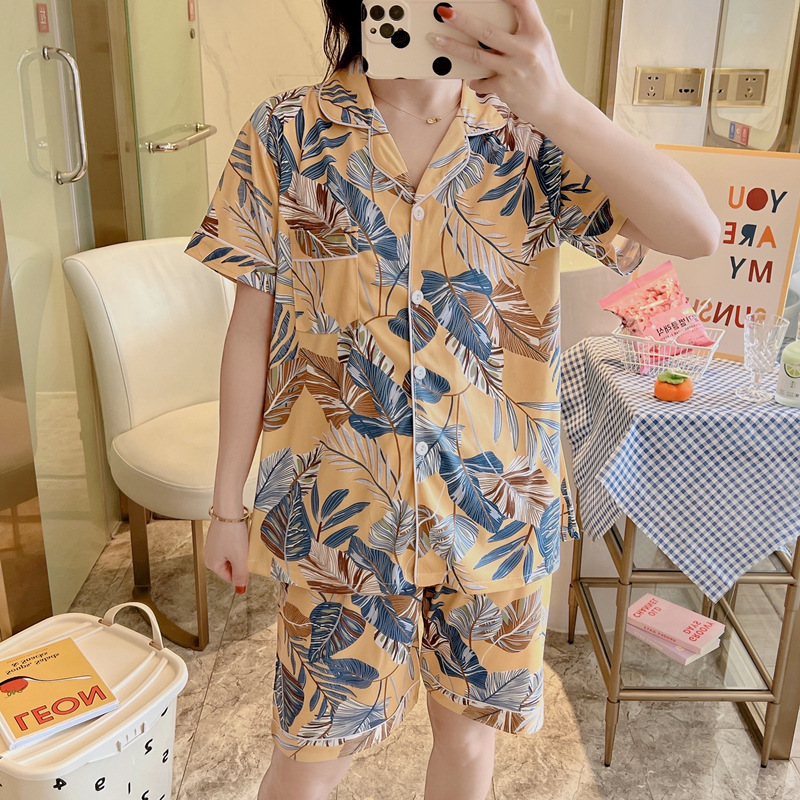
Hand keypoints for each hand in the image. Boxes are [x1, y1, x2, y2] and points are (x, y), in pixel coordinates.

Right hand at [205, 519, 249, 593]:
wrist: (229, 508)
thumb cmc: (231, 531)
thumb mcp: (239, 558)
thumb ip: (241, 575)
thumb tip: (240, 589)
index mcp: (212, 563)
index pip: (230, 577)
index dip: (241, 572)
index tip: (247, 562)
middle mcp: (210, 554)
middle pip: (232, 565)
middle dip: (241, 560)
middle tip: (245, 550)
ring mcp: (215, 543)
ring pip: (233, 554)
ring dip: (242, 550)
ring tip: (244, 541)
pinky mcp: (221, 534)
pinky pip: (233, 544)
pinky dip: (240, 541)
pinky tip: (242, 535)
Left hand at [429, 0, 575, 127]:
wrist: (555, 106)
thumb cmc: (545, 75)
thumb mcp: (539, 46)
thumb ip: (520, 33)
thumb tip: (490, 23)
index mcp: (537, 33)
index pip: (522, 3)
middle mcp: (526, 49)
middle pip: (487, 31)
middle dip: (463, 20)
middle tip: (444, 12)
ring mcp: (514, 70)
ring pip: (477, 56)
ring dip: (452, 47)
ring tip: (435, 39)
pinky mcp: (505, 88)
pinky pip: (481, 80)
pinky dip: (474, 80)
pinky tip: (473, 79)